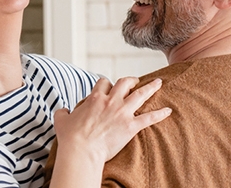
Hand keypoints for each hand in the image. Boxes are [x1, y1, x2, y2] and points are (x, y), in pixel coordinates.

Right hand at [52, 77, 170, 163]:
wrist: (82, 150)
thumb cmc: (71, 137)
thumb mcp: (61, 120)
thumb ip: (62, 112)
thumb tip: (62, 110)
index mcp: (95, 99)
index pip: (104, 83)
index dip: (107, 84)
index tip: (109, 86)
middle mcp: (111, 101)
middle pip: (125, 83)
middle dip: (131, 80)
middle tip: (136, 81)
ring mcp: (122, 113)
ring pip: (140, 94)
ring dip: (151, 87)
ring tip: (159, 82)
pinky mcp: (131, 126)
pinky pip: (150, 117)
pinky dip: (160, 114)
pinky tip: (168, 111)